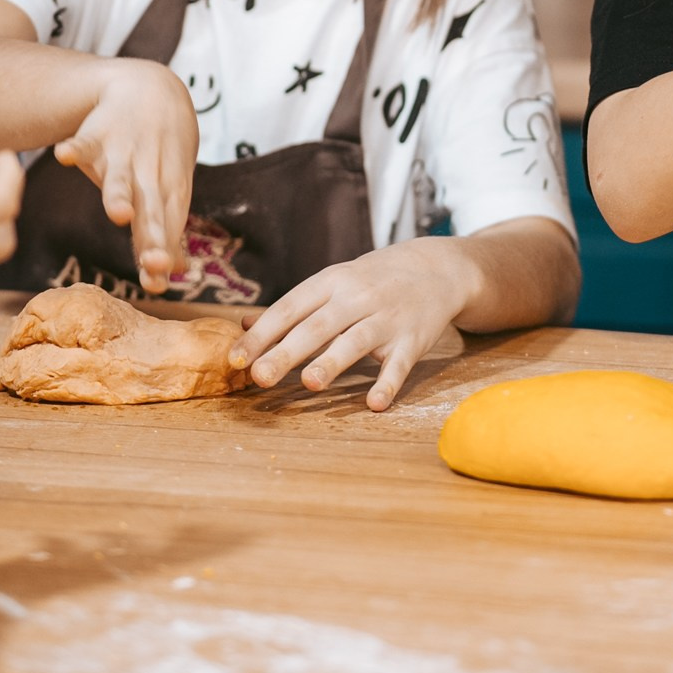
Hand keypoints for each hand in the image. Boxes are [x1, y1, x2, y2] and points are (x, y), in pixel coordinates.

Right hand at [55, 58, 198, 294]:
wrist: (151, 88)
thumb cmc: (159, 151)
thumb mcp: (168, 188)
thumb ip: (166, 232)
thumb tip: (175, 276)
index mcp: (166, 192)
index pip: (166, 228)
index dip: (162, 253)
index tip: (159, 283)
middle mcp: (149, 175)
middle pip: (151, 209)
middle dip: (153, 235)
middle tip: (155, 262)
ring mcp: (124, 152)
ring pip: (122, 177)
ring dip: (120, 194)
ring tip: (118, 214)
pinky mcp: (99, 133)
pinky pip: (85, 141)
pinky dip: (76, 146)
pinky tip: (65, 155)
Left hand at [228, 239, 476, 411]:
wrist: (437, 268)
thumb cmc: (374, 280)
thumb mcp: (333, 282)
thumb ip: (292, 306)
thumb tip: (245, 326)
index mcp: (332, 282)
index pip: (290, 308)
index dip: (262, 334)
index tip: (235, 360)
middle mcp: (358, 297)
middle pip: (318, 326)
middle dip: (287, 351)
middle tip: (260, 377)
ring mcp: (387, 318)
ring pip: (356, 341)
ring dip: (333, 362)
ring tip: (310, 383)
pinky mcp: (413, 339)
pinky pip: (400, 364)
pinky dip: (388, 383)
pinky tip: (374, 403)